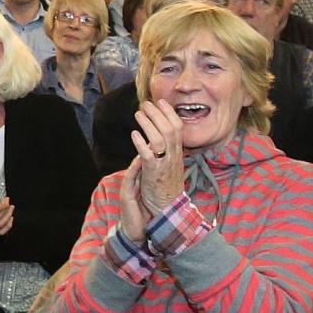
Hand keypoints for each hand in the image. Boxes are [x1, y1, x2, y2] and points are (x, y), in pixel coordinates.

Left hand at [127, 100, 188, 220]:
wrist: (168, 210)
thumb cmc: (165, 188)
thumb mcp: (170, 166)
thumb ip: (166, 151)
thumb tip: (158, 136)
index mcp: (178, 154)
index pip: (178, 128)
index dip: (170, 113)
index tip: (161, 102)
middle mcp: (173, 158)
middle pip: (169, 129)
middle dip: (158, 114)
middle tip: (146, 104)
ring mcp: (164, 165)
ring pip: (160, 139)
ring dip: (148, 124)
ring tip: (138, 114)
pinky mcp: (153, 174)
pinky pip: (148, 156)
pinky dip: (141, 143)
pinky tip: (134, 134)